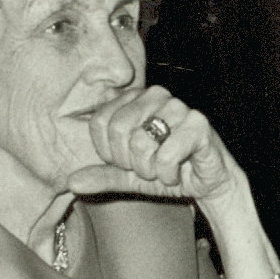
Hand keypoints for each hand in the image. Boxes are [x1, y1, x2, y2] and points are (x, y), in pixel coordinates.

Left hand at [65, 87, 242, 205]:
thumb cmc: (167, 171)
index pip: (100, 122)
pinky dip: (168, 175)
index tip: (128, 161)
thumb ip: (102, 175)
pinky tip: (179, 172)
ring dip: (151, 170)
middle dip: (130, 162)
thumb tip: (72, 181)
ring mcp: (179, 107)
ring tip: (165, 169)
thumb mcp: (128, 176)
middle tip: (149, 167)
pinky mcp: (198, 123)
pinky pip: (165, 156)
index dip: (110, 153)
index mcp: (136, 99)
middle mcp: (156, 95)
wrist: (207, 183)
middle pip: (118, 130)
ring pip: (141, 143)